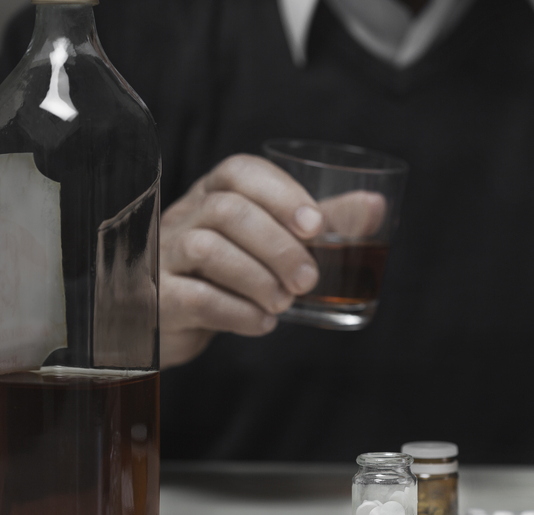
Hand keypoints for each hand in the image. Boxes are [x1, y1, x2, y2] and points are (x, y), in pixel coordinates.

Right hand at [160, 154, 323, 366]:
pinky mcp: (157, 299)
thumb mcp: (276, 239)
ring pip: (206, 249)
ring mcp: (164, 256)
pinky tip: (263, 323)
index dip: (280, 194)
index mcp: (214, 192)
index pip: (240, 172)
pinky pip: (193, 298)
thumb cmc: (233, 271)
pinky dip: (237, 312)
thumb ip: (322, 223)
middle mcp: (184, 216)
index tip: (315, 226)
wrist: (172, 319)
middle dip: (278, 246)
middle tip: (308, 280)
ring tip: (285, 302)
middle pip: (227, 212)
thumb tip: (376, 205)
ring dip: (258, 278)